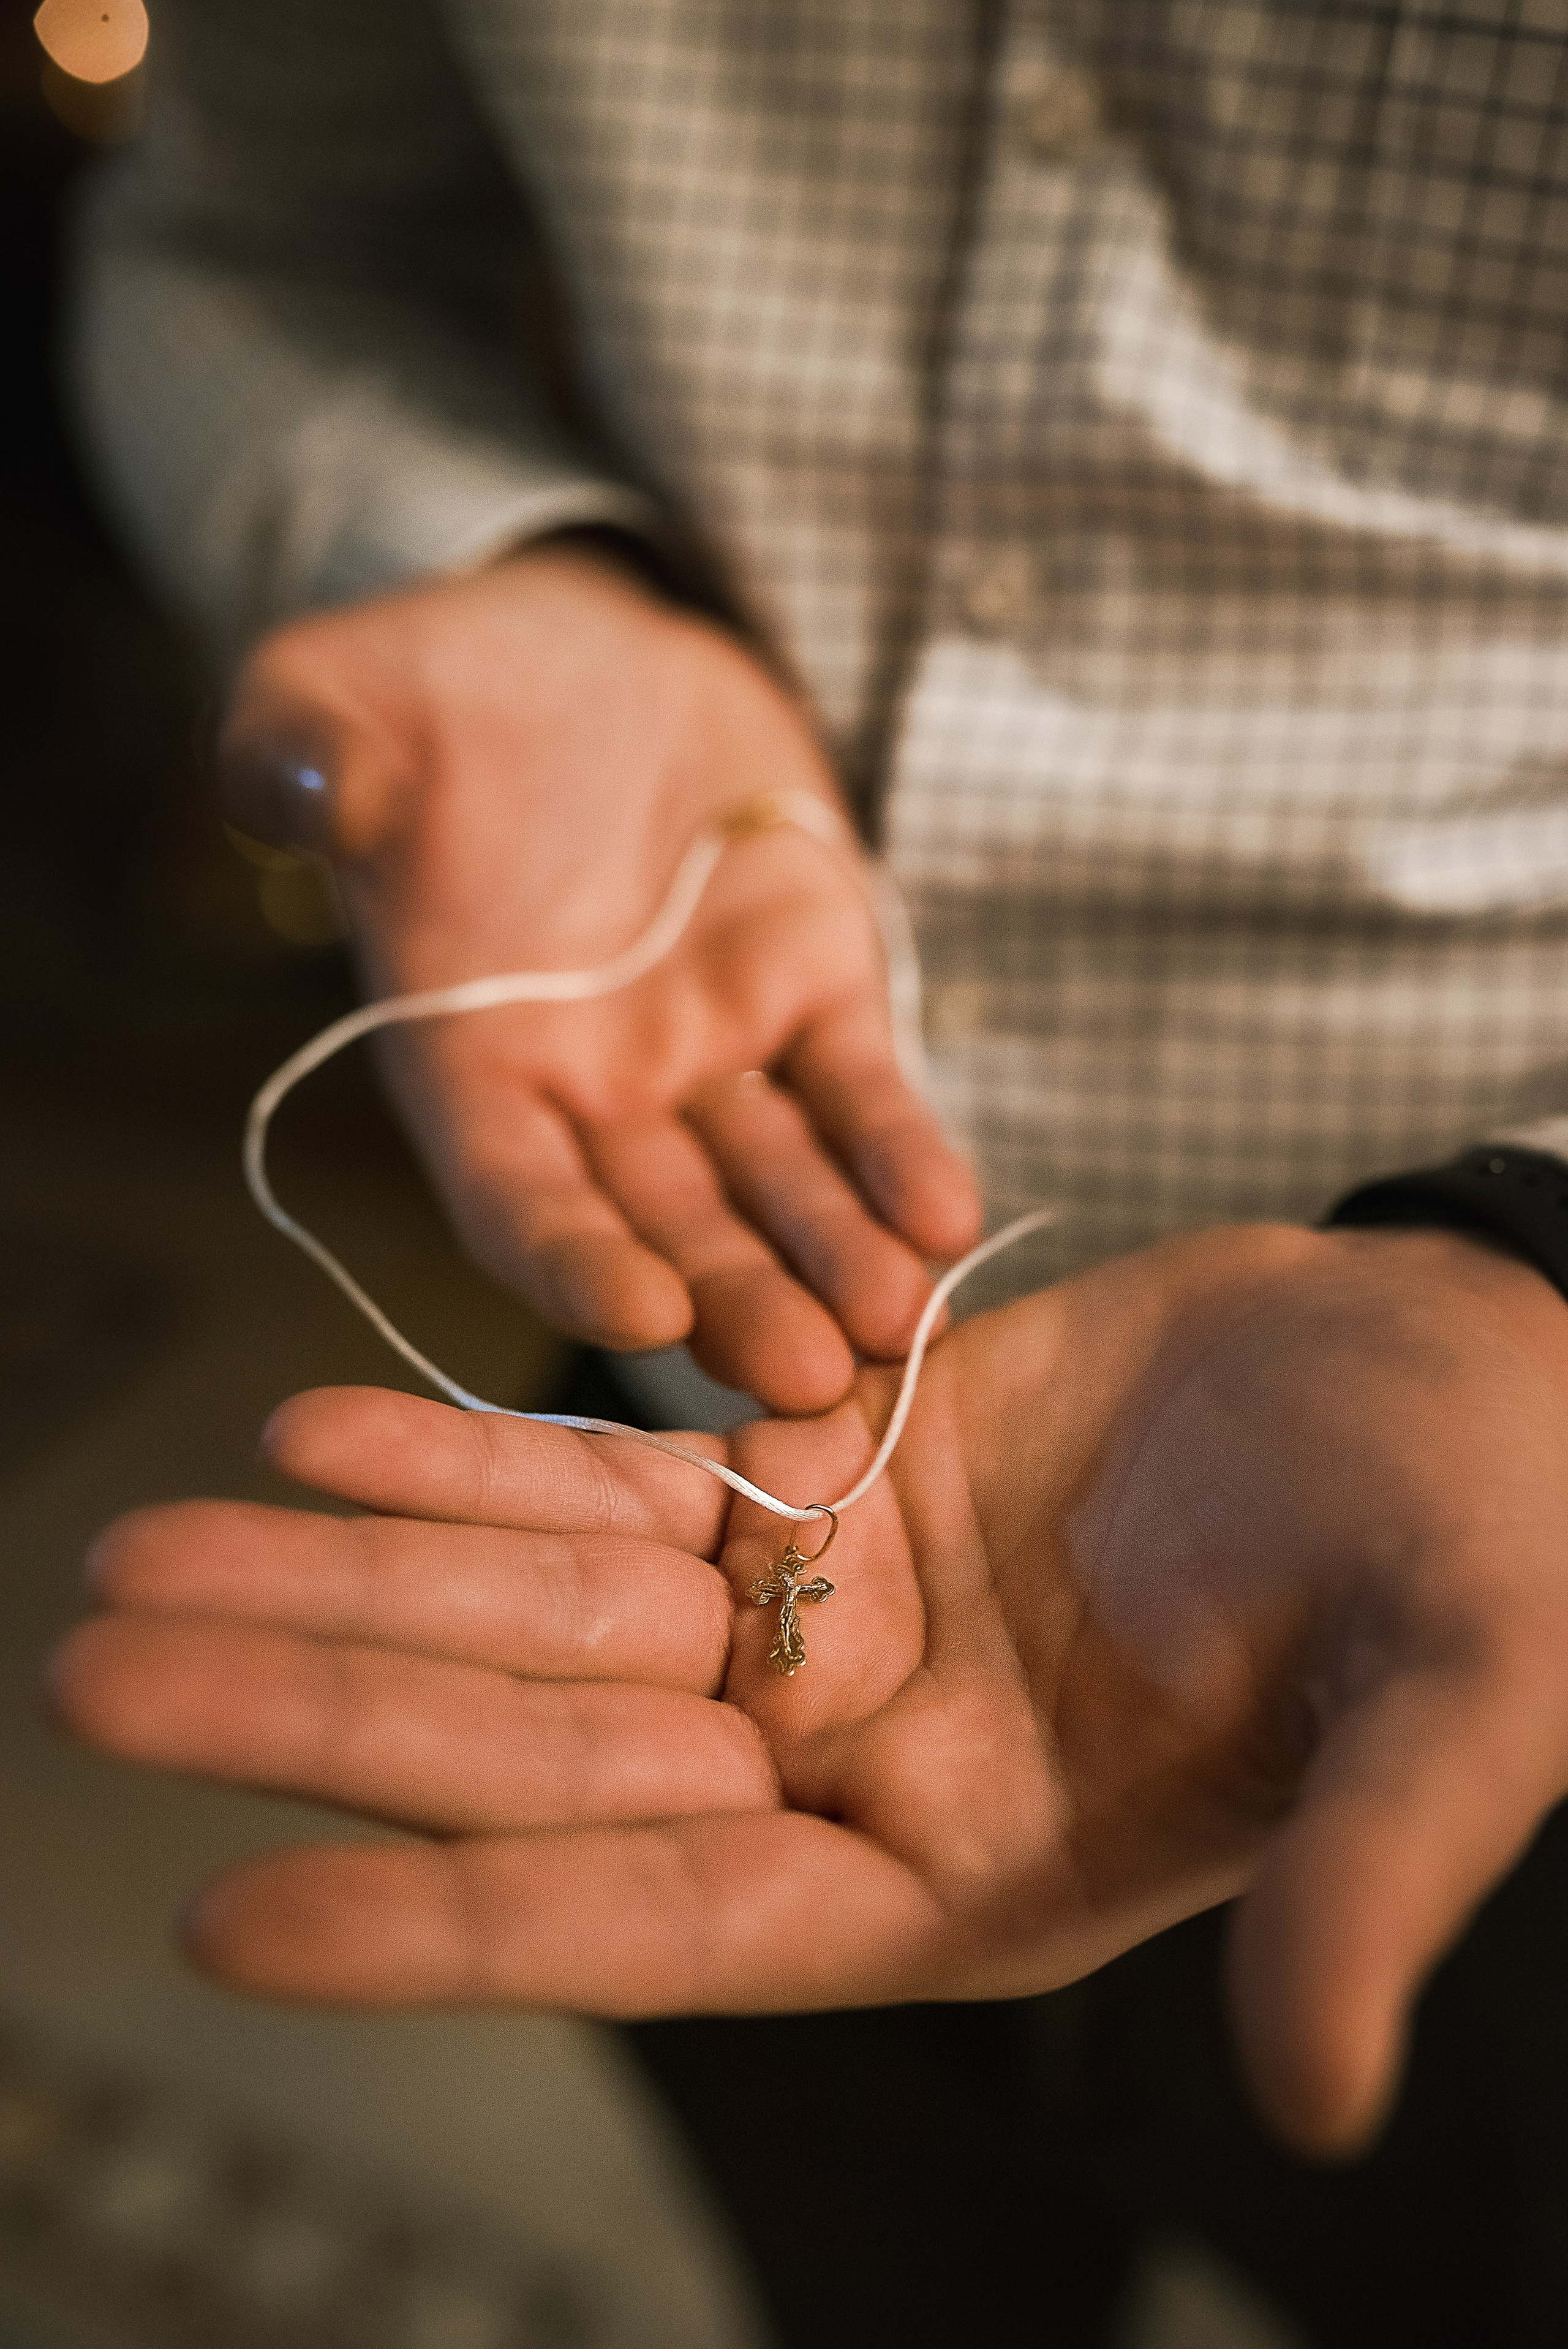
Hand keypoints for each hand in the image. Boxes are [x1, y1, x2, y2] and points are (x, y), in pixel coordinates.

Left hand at [54, 1221, 1567, 2153]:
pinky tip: (316, 1435)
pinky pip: (621, 1475)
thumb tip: (1325, 2096)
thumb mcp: (1463, 1708)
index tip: (231, 1916)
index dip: (458, 1921)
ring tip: (143, 1542)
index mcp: (983, 1868)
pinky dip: (471, 1459)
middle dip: (330, 1707)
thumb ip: (1377, 1885)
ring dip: (351, 1570)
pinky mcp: (840, 1470)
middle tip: (98, 1665)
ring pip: (548, 1600)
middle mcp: (873, 1755)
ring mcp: (843, 1610)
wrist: (1469, 1365)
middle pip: (552, 1745)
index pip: (675, 1923)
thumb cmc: (1495, 1548)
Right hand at [221, 548, 979, 1409]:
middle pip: (667, 1228)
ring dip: (834, 1257)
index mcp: (468, 1063)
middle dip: (735, 1302)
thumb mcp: (341, 697)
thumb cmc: (439, 685)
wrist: (587, 646)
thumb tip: (292, 784)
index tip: (643, 1312)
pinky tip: (951, 1215)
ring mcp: (711, 1049)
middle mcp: (594, 1089)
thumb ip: (307, 754)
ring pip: (775, 1185)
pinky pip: (860, 1090)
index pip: (514, 1195)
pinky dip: (900, 1154)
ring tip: (902, 1323)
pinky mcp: (811, 991)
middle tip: (806, 1380)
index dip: (572, 1260)